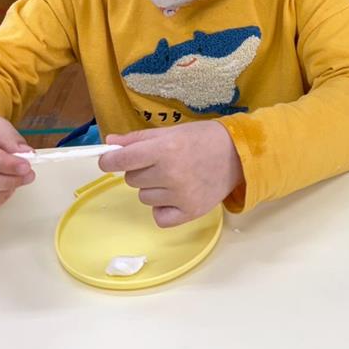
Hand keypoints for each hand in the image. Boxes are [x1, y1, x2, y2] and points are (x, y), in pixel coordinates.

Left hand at [99, 121, 242, 227]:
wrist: (239, 155)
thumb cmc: (204, 139)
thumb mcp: (172, 132)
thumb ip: (138, 139)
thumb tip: (109, 143)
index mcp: (165, 148)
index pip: (122, 160)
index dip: (109, 160)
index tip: (109, 160)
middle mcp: (171, 173)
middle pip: (131, 179)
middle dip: (141, 170)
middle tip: (163, 163)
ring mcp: (180, 195)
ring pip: (144, 197)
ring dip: (154, 188)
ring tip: (176, 177)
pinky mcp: (190, 212)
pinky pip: (158, 216)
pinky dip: (163, 208)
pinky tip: (177, 196)